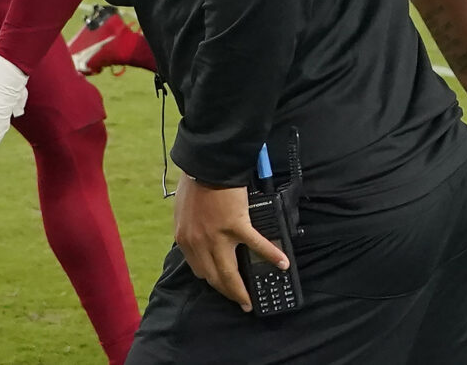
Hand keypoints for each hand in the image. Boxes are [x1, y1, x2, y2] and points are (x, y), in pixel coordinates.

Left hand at [173, 175, 287, 310]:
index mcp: (185, 239)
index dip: (212, 281)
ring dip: (240, 291)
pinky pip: (257, 245)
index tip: (221, 286)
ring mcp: (218, 237)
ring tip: (250, 301)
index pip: (199, 270)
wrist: (207, 164)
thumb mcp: (183, 211)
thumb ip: (190, 229)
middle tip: (239, 302)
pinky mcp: (237, 226)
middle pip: (214, 278)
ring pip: (230, 274)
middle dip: (227, 293)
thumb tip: (200, 240)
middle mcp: (200, 244)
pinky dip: (271, 255)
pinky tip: (283, 264)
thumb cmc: (195, 183)